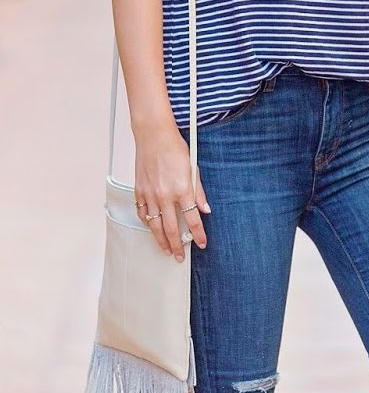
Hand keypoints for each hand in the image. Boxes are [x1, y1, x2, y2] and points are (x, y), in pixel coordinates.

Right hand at [134, 126, 209, 261]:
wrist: (153, 136)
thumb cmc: (174, 148)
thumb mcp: (193, 169)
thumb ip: (198, 191)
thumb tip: (205, 209)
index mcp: (182, 190)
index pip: (192, 220)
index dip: (198, 234)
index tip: (202, 243)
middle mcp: (165, 195)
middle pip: (171, 229)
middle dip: (177, 246)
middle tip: (179, 256)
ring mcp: (151, 194)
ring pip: (155, 225)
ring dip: (160, 240)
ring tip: (165, 249)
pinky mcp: (140, 191)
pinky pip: (143, 213)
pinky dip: (147, 223)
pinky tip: (152, 228)